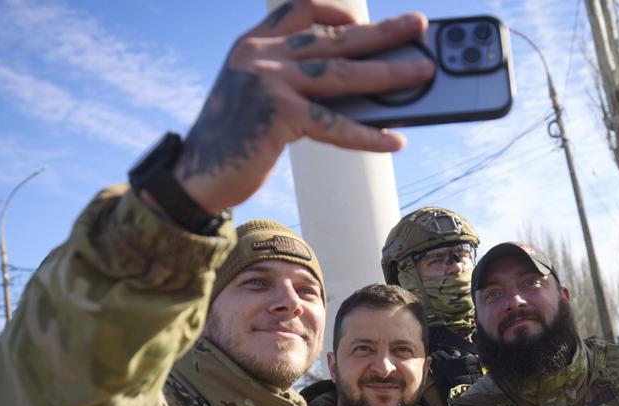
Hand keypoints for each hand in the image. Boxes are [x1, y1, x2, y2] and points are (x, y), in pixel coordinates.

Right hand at [173, 0, 433, 212]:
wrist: (196, 176)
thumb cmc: (233, 139)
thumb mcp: (256, 94)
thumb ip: (292, 78)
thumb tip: (358, 87)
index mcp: (254, 42)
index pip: (301, 6)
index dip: (336, 10)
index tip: (360, 20)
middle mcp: (261, 53)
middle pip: (335, 37)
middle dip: (383, 32)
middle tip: (419, 25)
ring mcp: (269, 81)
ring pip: (342, 74)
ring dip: (389, 74)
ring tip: (422, 72)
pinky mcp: (279, 116)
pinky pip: (335, 124)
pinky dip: (369, 134)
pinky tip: (395, 139)